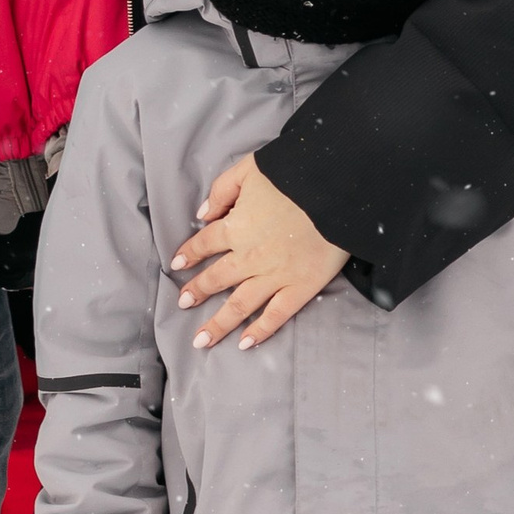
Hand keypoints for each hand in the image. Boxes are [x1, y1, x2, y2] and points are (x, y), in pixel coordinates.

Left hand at [167, 154, 349, 350]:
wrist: (336, 191)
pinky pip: (276, 315)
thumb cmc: (293, 175)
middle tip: (183, 303)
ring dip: (218, 324)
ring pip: (239, 305)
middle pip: (216, 279)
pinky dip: (259, 331)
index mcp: (236, 227)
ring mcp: (274, 276)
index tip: (177, 265)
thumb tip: (202, 213)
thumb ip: (222, 190)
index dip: (189, 254)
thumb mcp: (249, 169)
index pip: (205, 244)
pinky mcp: (301, 287)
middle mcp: (249, 257)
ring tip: (201, 340)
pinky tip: (245, 344)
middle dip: (197, 292)